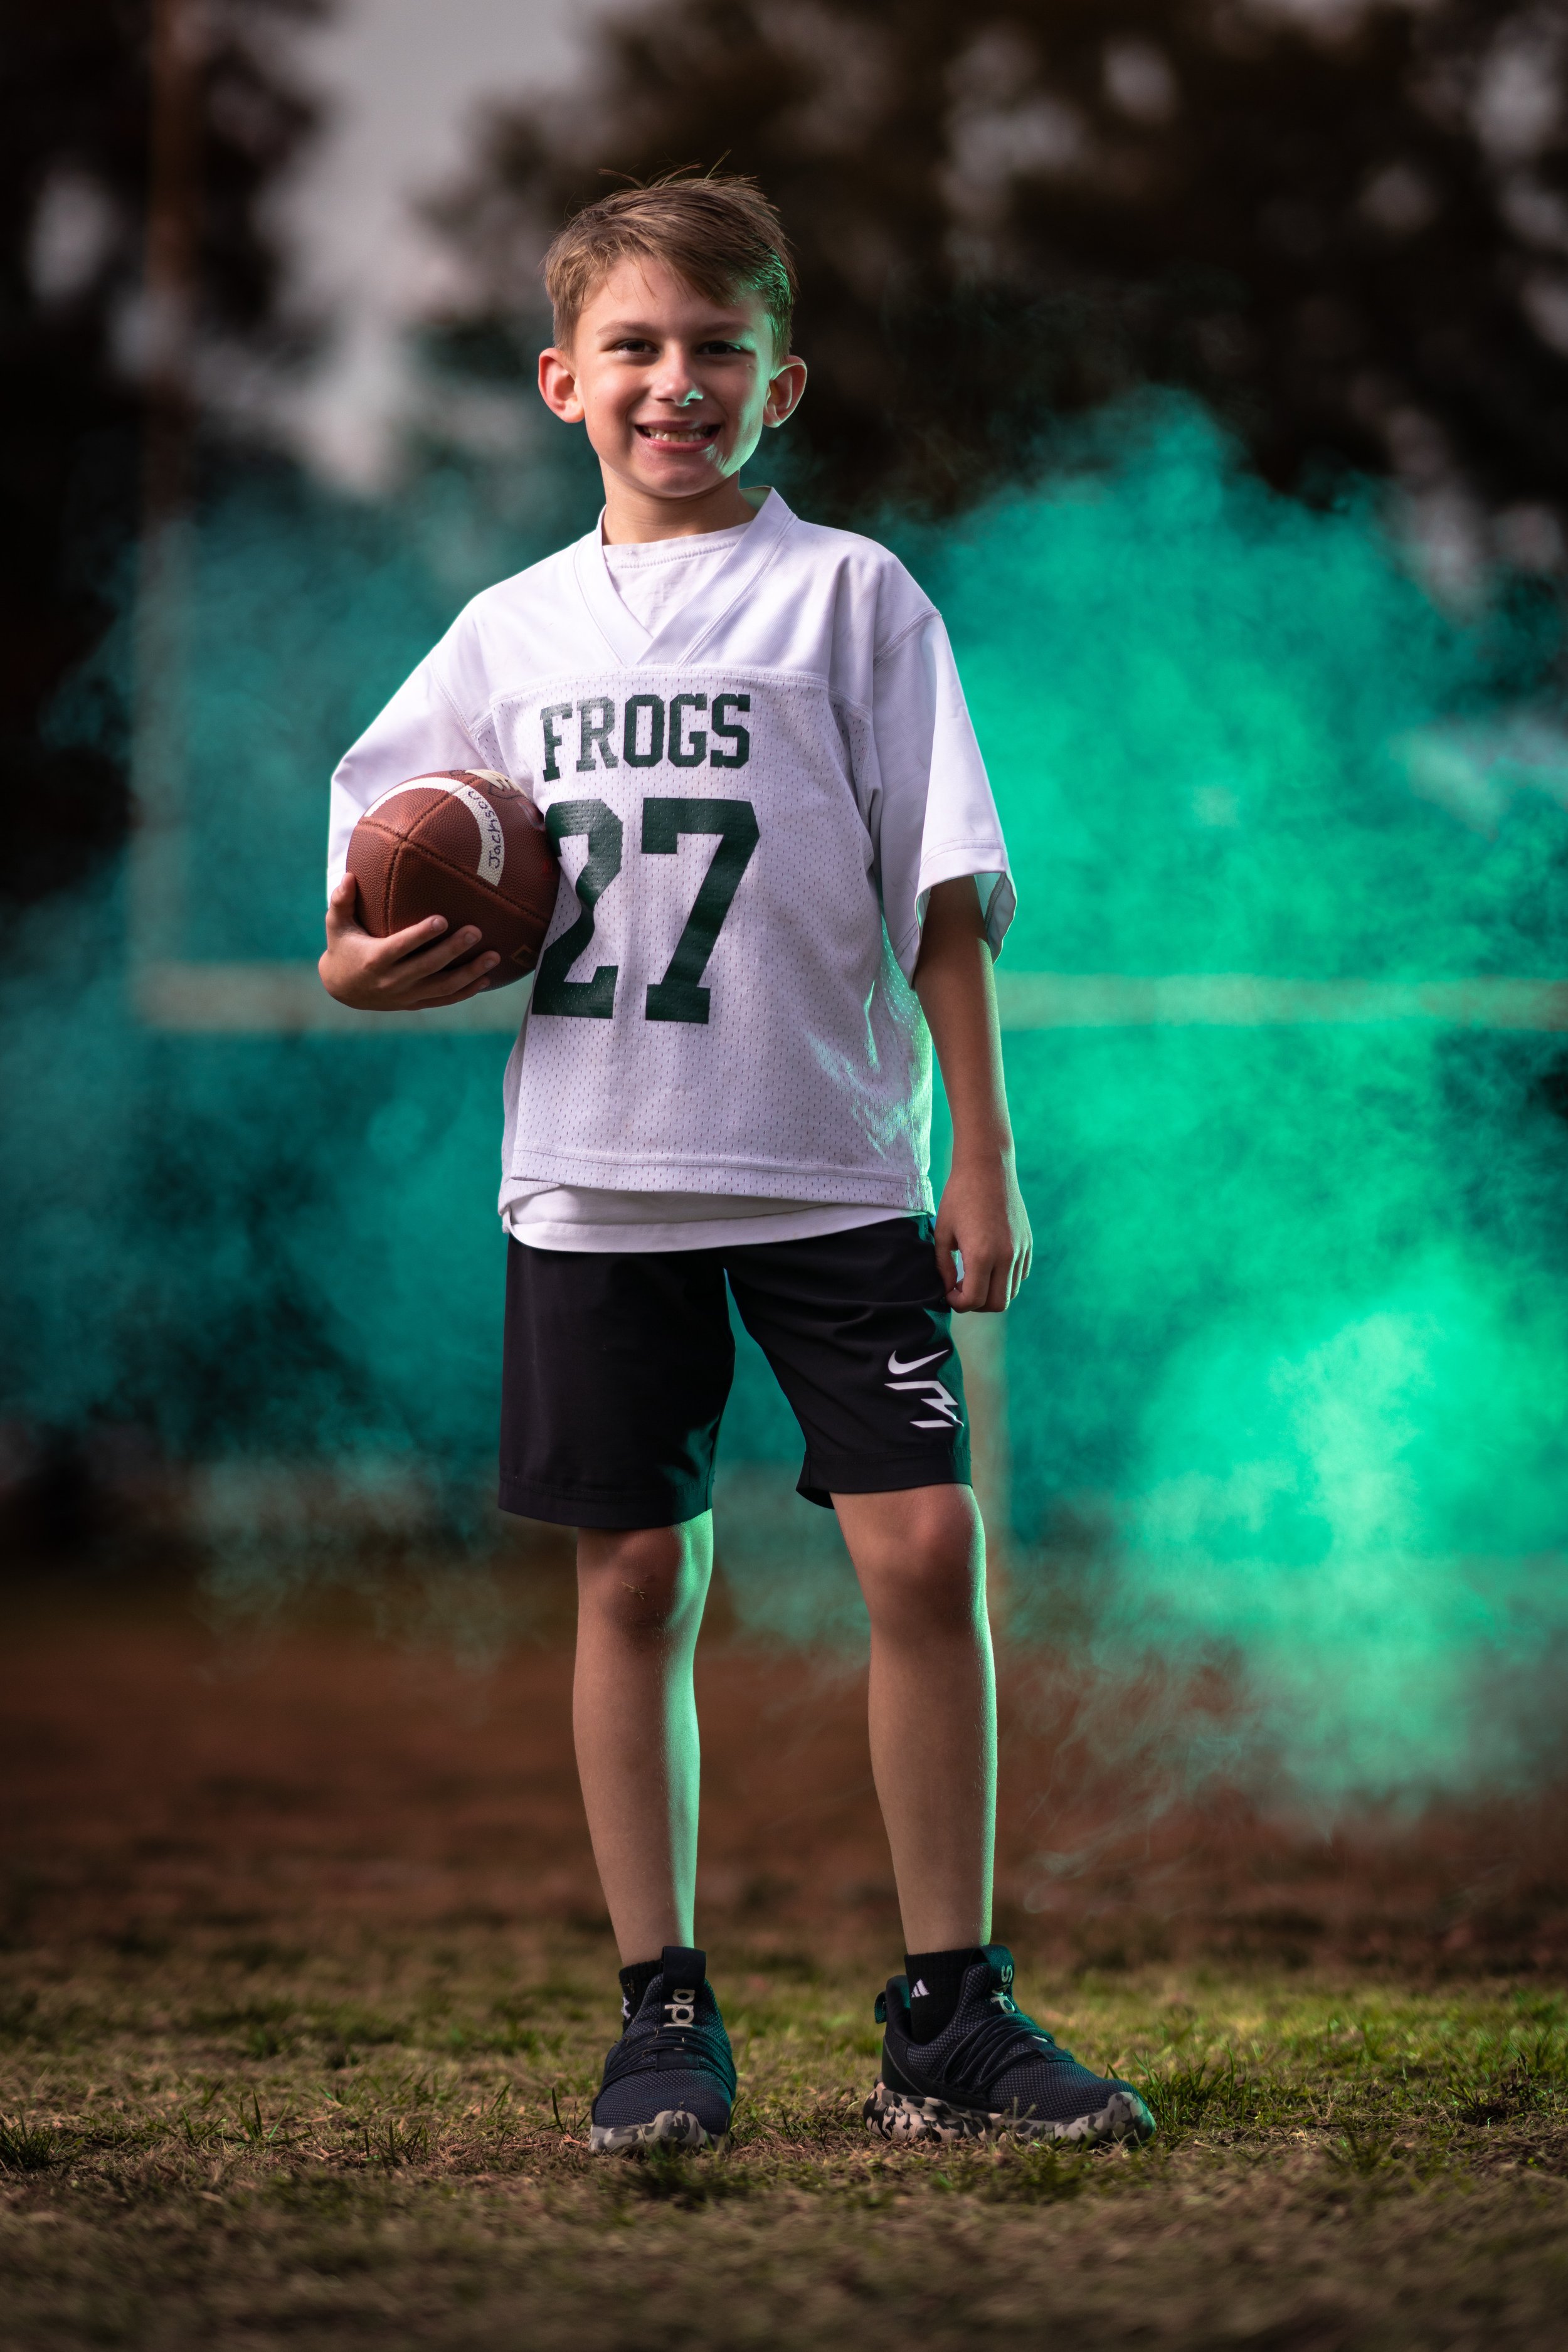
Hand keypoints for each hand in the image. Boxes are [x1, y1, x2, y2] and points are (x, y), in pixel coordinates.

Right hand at [318, 873, 499, 1010]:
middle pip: (429, 967)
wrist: (342, 989)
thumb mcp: (336, 925)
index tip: (442, 919)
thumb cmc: (343, 947)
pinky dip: (466, 992)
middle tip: (476, 931)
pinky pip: (444, 1000)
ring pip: (443, 987)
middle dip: (454, 950)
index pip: (401, 947)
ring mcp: (406, 995)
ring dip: (470, 973)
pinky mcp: (415, 1003)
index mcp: (374, 959)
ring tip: (494, 956)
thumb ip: (341, 900)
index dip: (421, 935)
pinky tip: (486, 979)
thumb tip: (349, 875)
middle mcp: (392, 980)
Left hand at [934, 1149, 1031, 1311]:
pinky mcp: (1028, 1244)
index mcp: (981, 1254)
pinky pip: (1020, 1275)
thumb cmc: (959, 1197)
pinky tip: (989, 1264)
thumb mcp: (942, 1233)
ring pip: (1011, 1292)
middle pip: (996, 1304)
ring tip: (974, 1278)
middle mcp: (1006, 1256)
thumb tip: (949, 1289)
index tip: (949, 1292)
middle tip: (961, 1290)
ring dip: (992, 1293)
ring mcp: (1020, 1250)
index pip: (974, 1300)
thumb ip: (943, 1267)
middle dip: (976, 1305)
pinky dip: (1005, 1279)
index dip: (958, 1304)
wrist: (987, 1168)